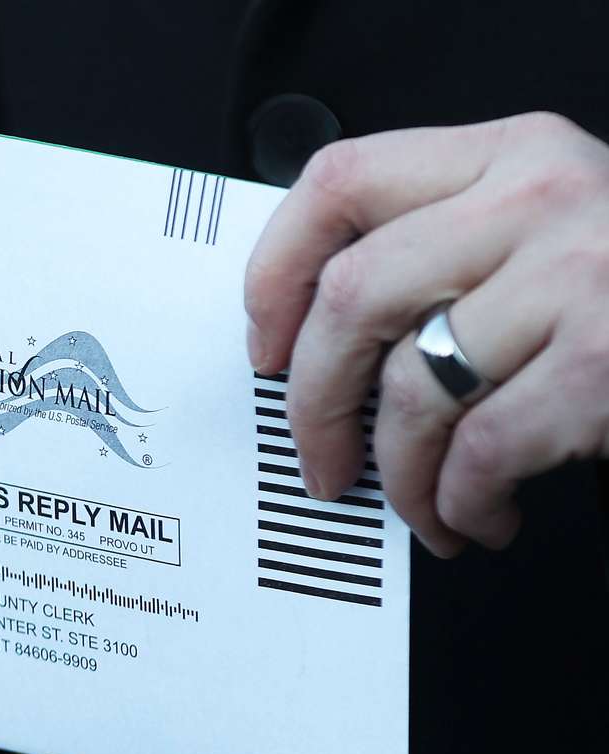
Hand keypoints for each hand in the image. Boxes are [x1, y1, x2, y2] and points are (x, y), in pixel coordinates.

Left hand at [244, 112, 608, 556]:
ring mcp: (579, 276)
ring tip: (418, 505)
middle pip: (352, 296)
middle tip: (320, 457)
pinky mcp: (607, 363)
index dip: (275, 271)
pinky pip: (478, 448)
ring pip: (410, 388)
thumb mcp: (541, 226)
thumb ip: (443, 245)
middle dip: (313, 402)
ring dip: (396, 475)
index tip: (265, 342)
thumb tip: (314, 331)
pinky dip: (459, 501)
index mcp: (505, 155)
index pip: (339, 183)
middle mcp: (538, 198)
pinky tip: (478, 512)